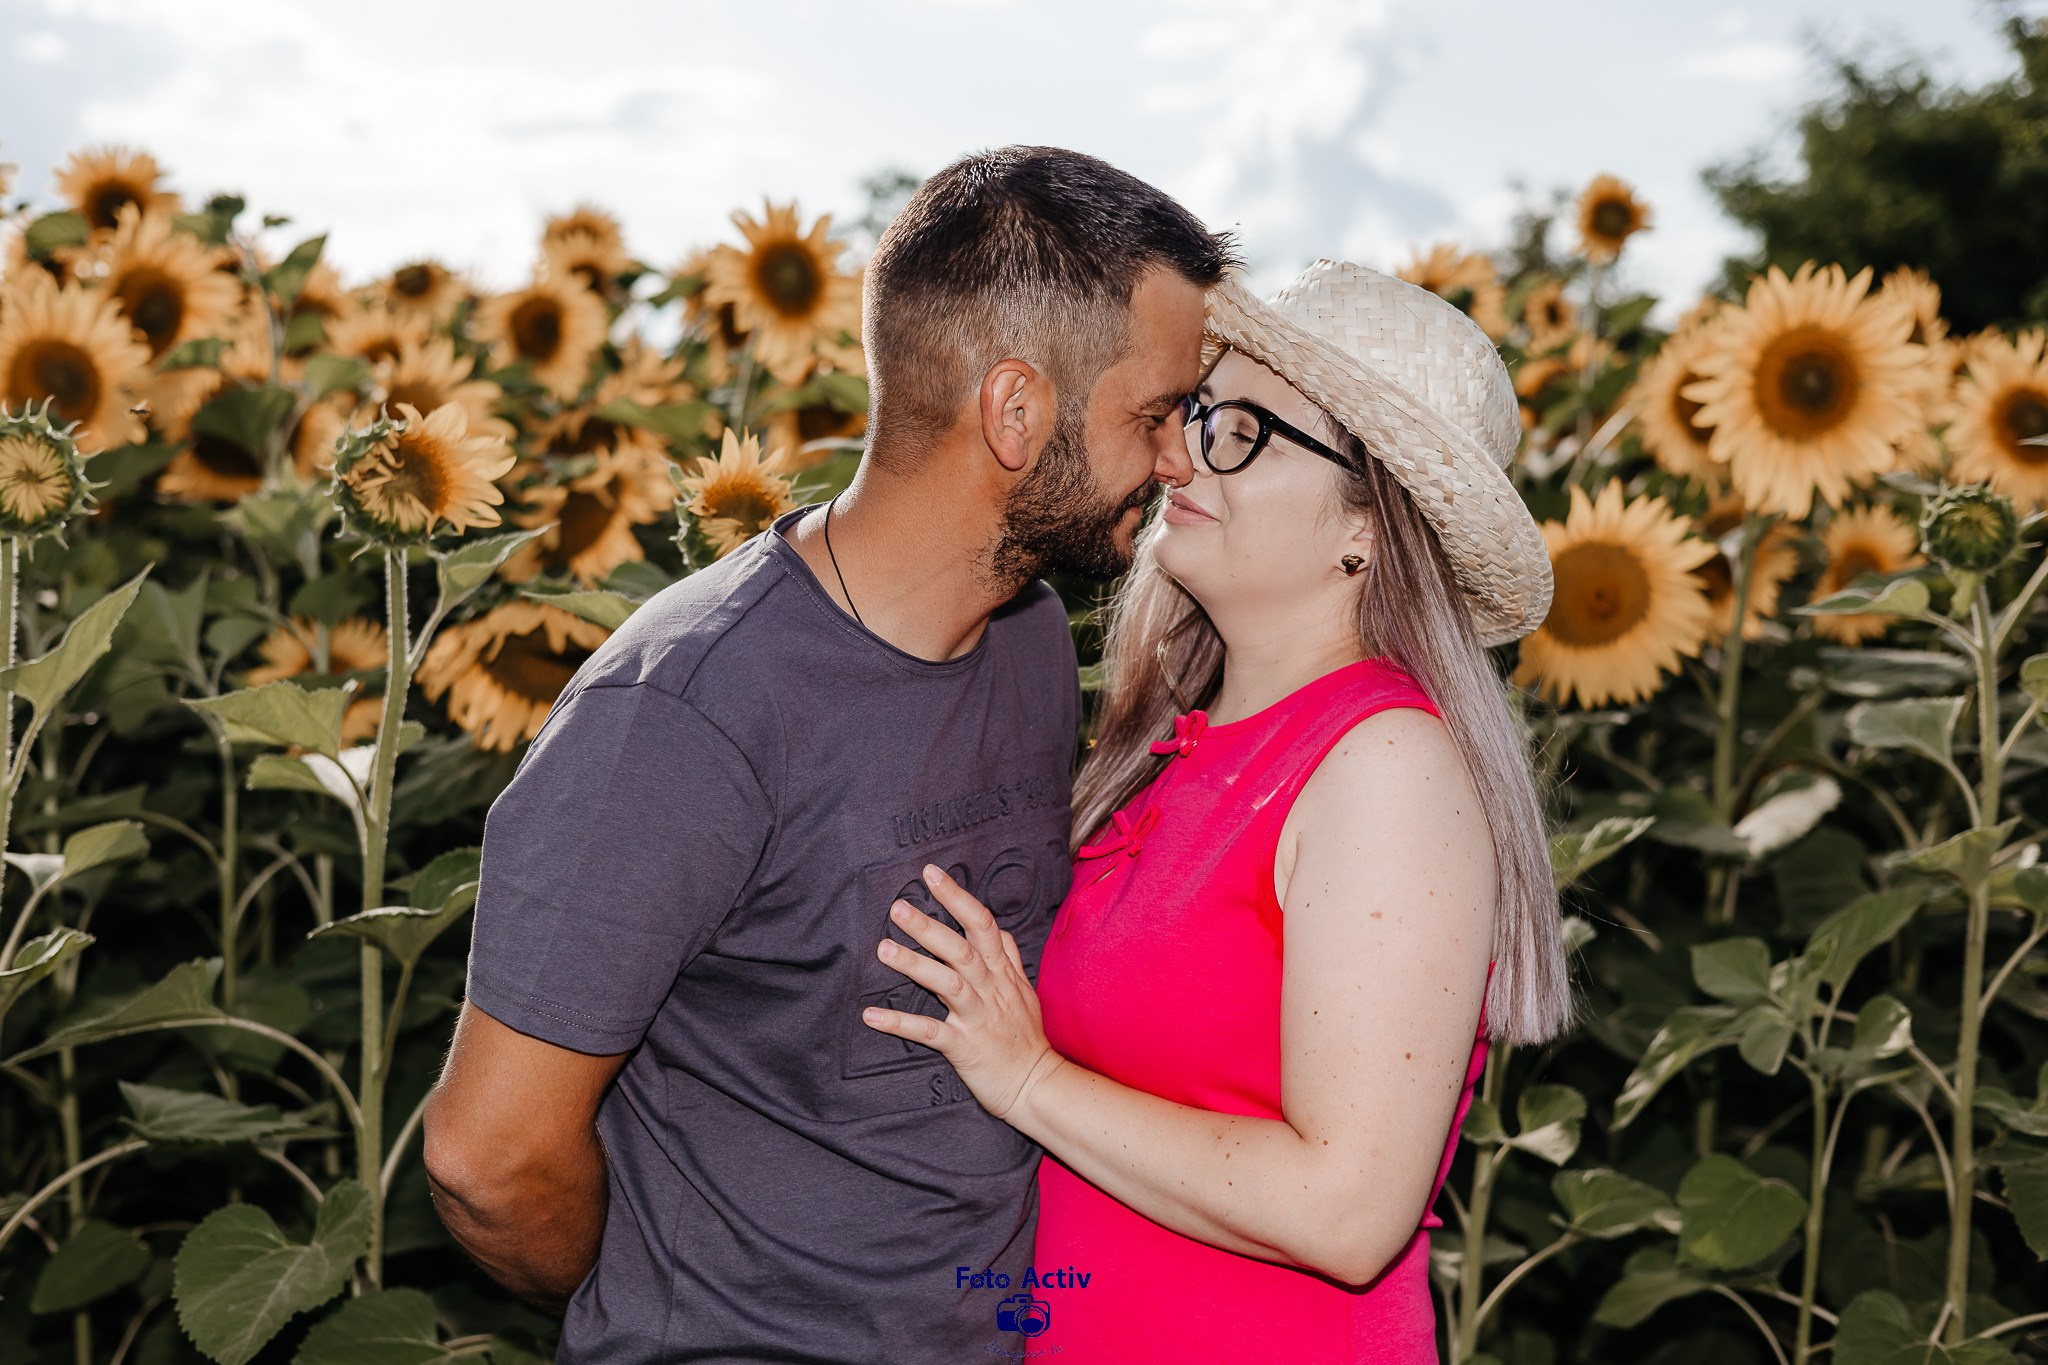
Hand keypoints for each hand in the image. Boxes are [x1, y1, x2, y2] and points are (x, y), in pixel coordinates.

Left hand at [860, 864, 1066, 1122]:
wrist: (1036, 1085)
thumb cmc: (1025, 1038)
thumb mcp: (1025, 991)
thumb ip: (1008, 958)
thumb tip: (997, 929)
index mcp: (1002, 973)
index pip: (982, 924)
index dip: (957, 897)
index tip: (931, 873)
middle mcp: (990, 989)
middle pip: (961, 949)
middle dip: (930, 926)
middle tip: (897, 906)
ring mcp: (978, 1017)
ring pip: (948, 983)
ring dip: (915, 965)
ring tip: (883, 949)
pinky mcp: (965, 1047)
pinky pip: (930, 1032)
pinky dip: (900, 1022)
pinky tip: (871, 1014)